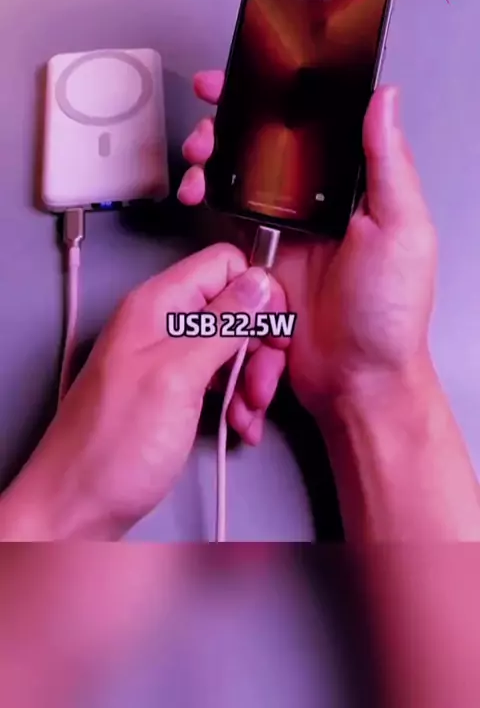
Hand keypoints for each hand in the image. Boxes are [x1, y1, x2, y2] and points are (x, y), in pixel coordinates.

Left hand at [0, 244, 285, 539]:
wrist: (78, 507)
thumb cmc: (111, 447)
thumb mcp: (176, 376)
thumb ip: (221, 325)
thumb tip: (259, 283)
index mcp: (157, 305)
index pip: (223, 264)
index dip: (257, 293)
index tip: (275, 333)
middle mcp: (162, 324)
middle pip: (234, 308)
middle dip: (259, 346)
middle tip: (261, 385)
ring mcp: (168, 358)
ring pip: (233, 346)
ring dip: (252, 379)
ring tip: (249, 414)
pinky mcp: (175, 390)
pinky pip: (221, 378)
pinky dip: (238, 401)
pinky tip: (241, 426)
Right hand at [178, 71, 436, 422]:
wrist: (356, 380)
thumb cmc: (390, 313)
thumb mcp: (402, 230)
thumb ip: (387, 165)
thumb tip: (386, 101)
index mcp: (351, 190)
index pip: (311, 127)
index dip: (277, 97)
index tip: (245, 77)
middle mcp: (315, 206)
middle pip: (264, 148)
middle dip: (229, 127)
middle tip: (209, 124)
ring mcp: (283, 233)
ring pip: (237, 180)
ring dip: (211, 162)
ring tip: (198, 162)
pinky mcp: (256, 262)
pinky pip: (224, 224)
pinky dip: (206, 205)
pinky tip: (201, 197)